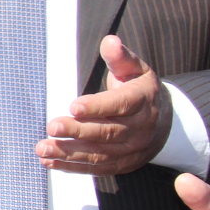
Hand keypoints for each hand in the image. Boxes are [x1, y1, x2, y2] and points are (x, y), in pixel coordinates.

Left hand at [37, 35, 168, 174]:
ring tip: (43, 148)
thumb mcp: (136, 70)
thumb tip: (110, 41)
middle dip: (78, 131)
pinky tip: (50, 162)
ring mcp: (131, 150)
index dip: (97, 107)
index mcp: (142, 101)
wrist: (166, 123)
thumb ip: (121, 58)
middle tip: (52, 127)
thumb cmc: (140, 91)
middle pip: (107, 131)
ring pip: (100, 153)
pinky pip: (97, 168)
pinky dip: (72, 167)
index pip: (120, 105)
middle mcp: (139, 128)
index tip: (73, 106)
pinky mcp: (122, 164)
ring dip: (69, 153)